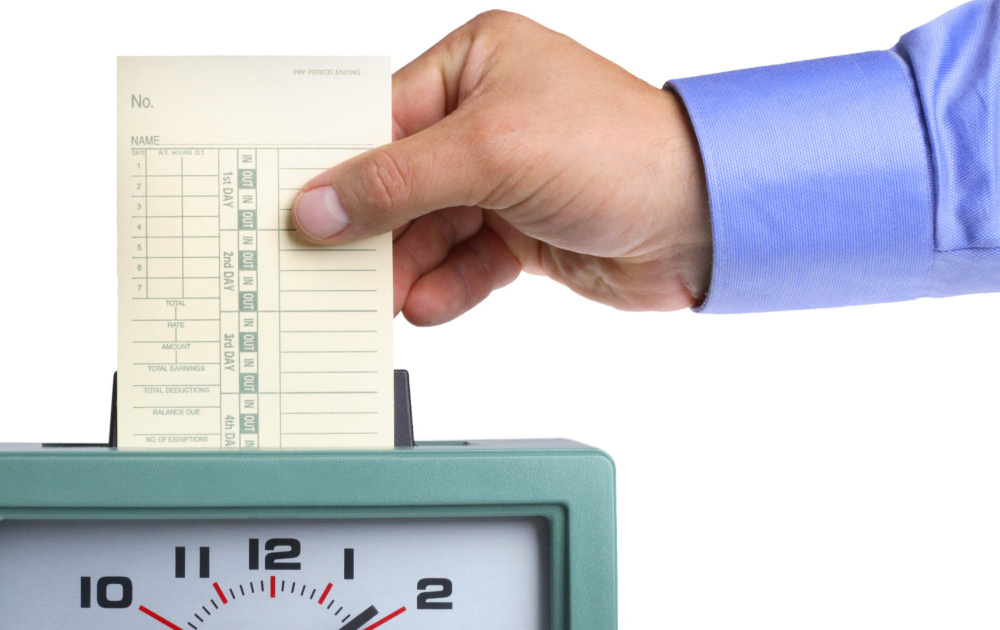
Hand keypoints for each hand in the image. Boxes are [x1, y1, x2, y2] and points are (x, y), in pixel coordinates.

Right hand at [292, 10, 710, 324]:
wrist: (703, 220)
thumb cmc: (618, 151)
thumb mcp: (491, 152)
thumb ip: (396, 181)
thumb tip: (320, 206)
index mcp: (474, 65)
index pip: (379, 117)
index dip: (336, 166)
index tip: (295, 210)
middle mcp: (484, 117)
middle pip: (396, 180)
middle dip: (371, 230)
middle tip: (332, 272)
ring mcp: (501, 178)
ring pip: (424, 229)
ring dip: (405, 268)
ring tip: (382, 302)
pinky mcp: (519, 231)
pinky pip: (462, 263)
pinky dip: (445, 287)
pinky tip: (430, 305)